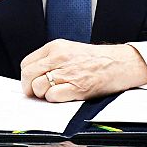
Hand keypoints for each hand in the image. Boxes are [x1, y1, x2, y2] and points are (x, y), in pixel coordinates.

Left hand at [20, 39, 146, 101]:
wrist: (119, 63)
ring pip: (38, 86)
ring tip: (52, 93)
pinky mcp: (77, 87)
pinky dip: (53, 99)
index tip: (30, 82)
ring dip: (42, 94)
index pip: (27, 63)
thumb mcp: (68, 49)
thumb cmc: (95, 59)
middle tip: (35, 93)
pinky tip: (62, 96)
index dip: (26, 76)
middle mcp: (59, 58)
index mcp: (55, 47)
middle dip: (29, 87)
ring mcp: (68, 72)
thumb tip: (33, 74)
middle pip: (28, 75)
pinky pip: (52, 96)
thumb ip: (50, 59)